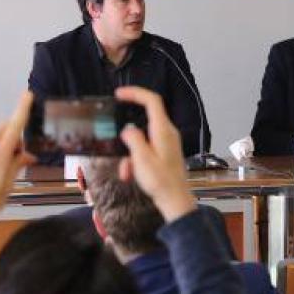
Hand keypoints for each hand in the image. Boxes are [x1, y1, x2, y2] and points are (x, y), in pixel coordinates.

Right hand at [115, 86, 195, 220]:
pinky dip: (136, 160)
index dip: (135, 93)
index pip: (152, 101)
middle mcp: (167, 133)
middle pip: (143, 122)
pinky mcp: (164, 153)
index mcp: (163, 131)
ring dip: (130, 154)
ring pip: (141, 139)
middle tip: (118, 144)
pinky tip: (131, 175)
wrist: (175, 200)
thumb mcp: (141, 159)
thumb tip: (128, 129)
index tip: (119, 94)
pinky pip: (146, 150)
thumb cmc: (161, 182)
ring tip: (127, 172)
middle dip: (128, 137)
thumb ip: (133, 139)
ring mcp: (167, 143)